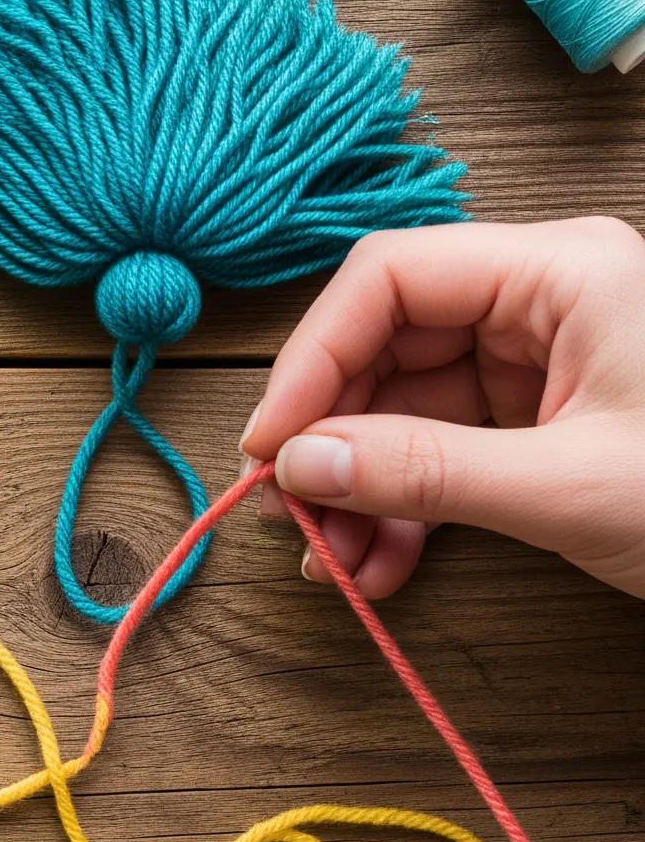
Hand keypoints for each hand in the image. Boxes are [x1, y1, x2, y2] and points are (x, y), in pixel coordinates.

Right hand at [238, 216, 644, 600]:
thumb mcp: (569, 488)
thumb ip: (426, 472)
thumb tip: (302, 465)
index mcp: (560, 271)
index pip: (391, 278)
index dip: (314, 359)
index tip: (272, 448)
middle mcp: (545, 299)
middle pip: (390, 343)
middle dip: (334, 440)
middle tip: (296, 526)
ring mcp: (546, 360)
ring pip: (408, 405)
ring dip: (361, 490)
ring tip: (337, 570)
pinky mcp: (548, 419)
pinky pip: (446, 450)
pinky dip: (406, 509)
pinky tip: (381, 569)